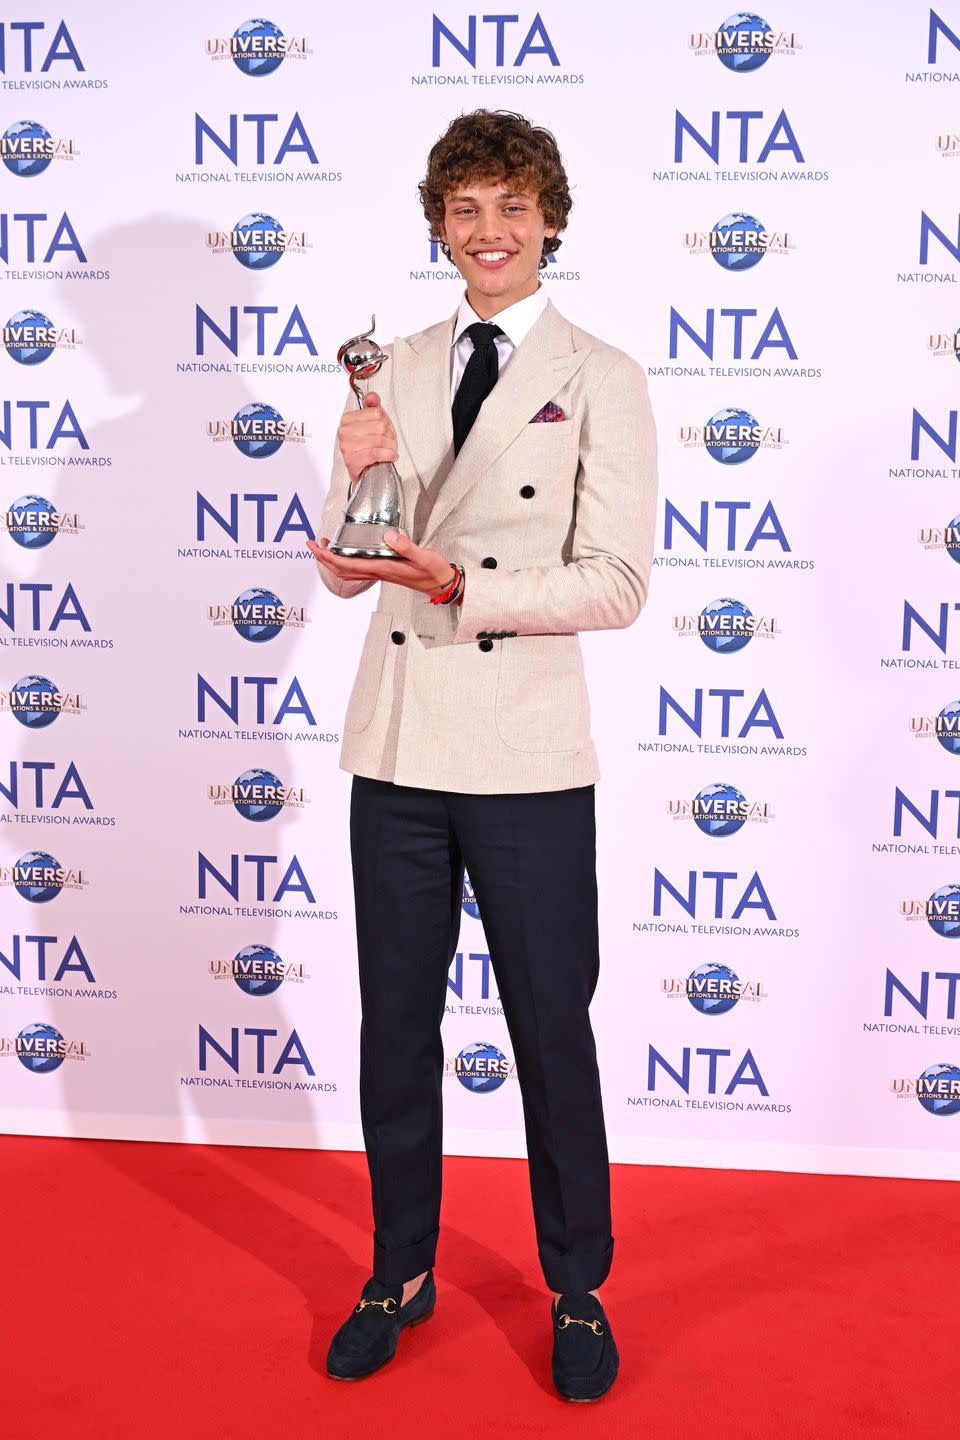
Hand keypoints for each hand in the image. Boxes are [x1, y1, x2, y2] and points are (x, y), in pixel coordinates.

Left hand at [308, 530, 463, 600]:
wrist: (442, 584)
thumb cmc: (433, 572)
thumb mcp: (423, 556)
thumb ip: (406, 546)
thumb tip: (388, 535)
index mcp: (383, 567)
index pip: (347, 564)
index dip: (328, 556)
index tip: (317, 546)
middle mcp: (378, 571)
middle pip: (342, 569)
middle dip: (323, 557)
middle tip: (312, 544)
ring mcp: (380, 572)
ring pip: (348, 570)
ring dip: (332, 560)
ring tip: (324, 547)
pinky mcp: (385, 570)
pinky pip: (358, 568)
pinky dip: (345, 562)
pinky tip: (346, 554)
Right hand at [338, 391, 397, 484]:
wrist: (368, 473)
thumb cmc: (371, 449)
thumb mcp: (375, 424)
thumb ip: (373, 407)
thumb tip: (372, 396)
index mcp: (348, 419)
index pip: (376, 412)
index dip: (386, 422)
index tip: (385, 430)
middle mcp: (344, 432)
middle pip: (379, 426)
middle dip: (390, 436)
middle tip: (389, 443)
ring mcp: (346, 446)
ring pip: (378, 439)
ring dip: (390, 447)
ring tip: (388, 451)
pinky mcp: (352, 460)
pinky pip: (375, 453)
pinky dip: (387, 455)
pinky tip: (390, 456)